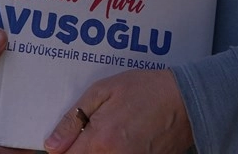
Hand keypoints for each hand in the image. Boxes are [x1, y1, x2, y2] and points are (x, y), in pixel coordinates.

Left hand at [44, 69, 192, 153]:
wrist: (186, 100)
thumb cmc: (144, 90)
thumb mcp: (102, 91)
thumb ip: (73, 119)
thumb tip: (52, 145)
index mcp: (100, 140)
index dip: (61, 149)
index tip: (62, 143)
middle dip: (79, 151)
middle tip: (88, 135)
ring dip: (96, 152)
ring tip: (108, 134)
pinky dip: (112, 153)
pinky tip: (121, 139)